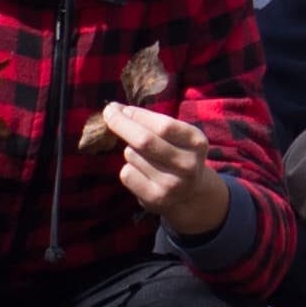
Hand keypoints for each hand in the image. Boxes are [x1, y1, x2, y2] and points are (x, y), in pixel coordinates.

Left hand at [104, 103, 229, 239]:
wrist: (190, 194)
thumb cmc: (176, 154)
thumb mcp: (177, 136)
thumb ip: (152, 122)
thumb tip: (116, 109)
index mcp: (197, 143)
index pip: (163, 126)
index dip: (138, 115)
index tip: (120, 108)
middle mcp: (188, 165)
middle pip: (145, 141)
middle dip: (121, 124)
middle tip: (108, 112)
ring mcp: (172, 184)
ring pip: (132, 155)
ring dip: (129, 150)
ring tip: (143, 157)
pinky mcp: (156, 198)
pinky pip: (127, 174)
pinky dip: (128, 168)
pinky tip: (141, 173)